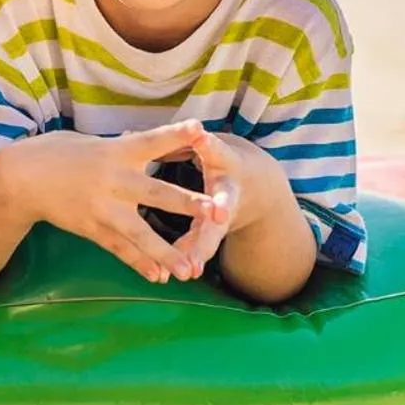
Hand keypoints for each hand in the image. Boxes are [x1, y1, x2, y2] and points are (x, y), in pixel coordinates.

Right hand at [13, 120, 219, 283]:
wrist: (20, 179)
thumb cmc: (56, 153)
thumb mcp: (91, 142)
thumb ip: (121, 147)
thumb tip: (143, 141)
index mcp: (114, 152)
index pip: (151, 141)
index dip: (176, 135)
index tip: (201, 129)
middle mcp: (112, 180)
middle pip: (156, 193)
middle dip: (188, 204)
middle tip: (216, 211)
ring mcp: (102, 208)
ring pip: (140, 233)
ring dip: (167, 252)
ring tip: (190, 269)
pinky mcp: (91, 228)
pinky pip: (119, 249)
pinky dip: (138, 263)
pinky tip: (157, 276)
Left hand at [168, 130, 267, 277]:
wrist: (256, 187)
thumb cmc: (220, 159)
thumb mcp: (208, 144)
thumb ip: (185, 137)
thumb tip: (148, 127)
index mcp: (225, 161)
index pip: (218, 151)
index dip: (210, 145)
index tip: (203, 139)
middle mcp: (229, 189)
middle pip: (224, 199)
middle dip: (221, 208)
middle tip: (220, 214)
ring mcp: (224, 213)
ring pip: (212, 233)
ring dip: (201, 249)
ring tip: (191, 269)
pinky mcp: (215, 230)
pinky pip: (199, 247)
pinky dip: (187, 260)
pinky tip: (166, 276)